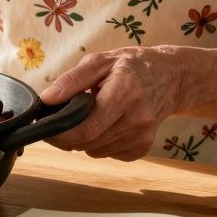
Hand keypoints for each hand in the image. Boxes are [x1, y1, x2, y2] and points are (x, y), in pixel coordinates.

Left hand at [38, 47, 185, 160]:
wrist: (170, 78)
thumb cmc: (131, 66)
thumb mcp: (99, 62)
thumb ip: (71, 80)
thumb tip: (47, 99)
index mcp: (124, 94)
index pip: (87, 128)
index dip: (60, 133)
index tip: (45, 128)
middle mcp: (137, 119)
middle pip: (89, 142)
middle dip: (67, 136)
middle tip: (61, 120)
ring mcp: (143, 136)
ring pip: (96, 151)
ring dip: (84, 139)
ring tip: (91, 116)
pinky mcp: (143, 147)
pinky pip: (108, 154)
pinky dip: (99, 143)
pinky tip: (106, 125)